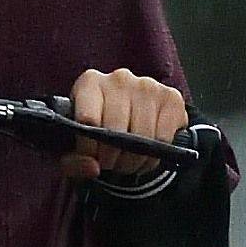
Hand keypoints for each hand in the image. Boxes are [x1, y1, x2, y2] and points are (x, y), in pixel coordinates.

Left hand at [64, 64, 188, 174]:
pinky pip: (163, 138)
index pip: (88, 120)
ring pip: (142, 136)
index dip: (89, 148)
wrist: (128, 122)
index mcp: (89, 83)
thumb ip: (73, 163)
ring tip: (126, 161)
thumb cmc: (96, 132)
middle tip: (110, 164)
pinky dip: (154, 155)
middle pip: (116, 129)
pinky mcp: (171, 97)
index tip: (91, 159)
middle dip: (112, 157)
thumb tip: (93, 168)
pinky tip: (145, 153)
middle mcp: (119, 78)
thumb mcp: (74, 149)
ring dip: (133, 160)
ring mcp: (148, 86)